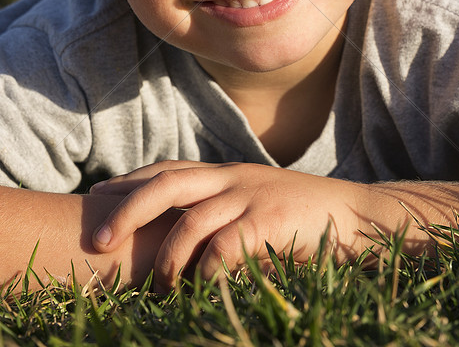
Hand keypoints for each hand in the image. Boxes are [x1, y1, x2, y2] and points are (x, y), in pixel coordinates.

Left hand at [89, 161, 370, 287]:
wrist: (361, 217)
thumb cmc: (306, 222)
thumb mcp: (259, 208)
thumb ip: (225, 217)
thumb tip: (187, 248)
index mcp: (228, 173)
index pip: (167, 169)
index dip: (130, 183)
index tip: (97, 199)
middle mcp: (233, 177)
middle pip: (165, 184)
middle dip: (126, 211)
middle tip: (97, 241)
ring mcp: (252, 195)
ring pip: (191, 220)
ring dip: (167, 258)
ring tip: (157, 288)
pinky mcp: (271, 219)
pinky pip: (226, 245)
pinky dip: (207, 271)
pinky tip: (199, 290)